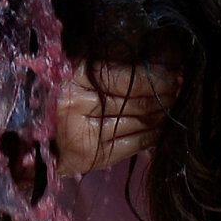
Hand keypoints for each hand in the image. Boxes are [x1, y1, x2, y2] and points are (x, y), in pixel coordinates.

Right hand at [54, 60, 178, 174]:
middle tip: (180, 91)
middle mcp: (78, 104)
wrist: (40, 133)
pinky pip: (135, 143)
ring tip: (172, 107)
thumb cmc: (68, 95)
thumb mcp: (87, 72)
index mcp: (77, 77)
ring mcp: (85, 133)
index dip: (156, 78)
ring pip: (139, 123)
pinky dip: (153, 136)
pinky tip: (161, 128)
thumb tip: (164, 64)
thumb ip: (119, 67)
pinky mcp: (93, 156)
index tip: (176, 75)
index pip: (128, 78)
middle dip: (165, 97)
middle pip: (137, 102)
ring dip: (162, 115)